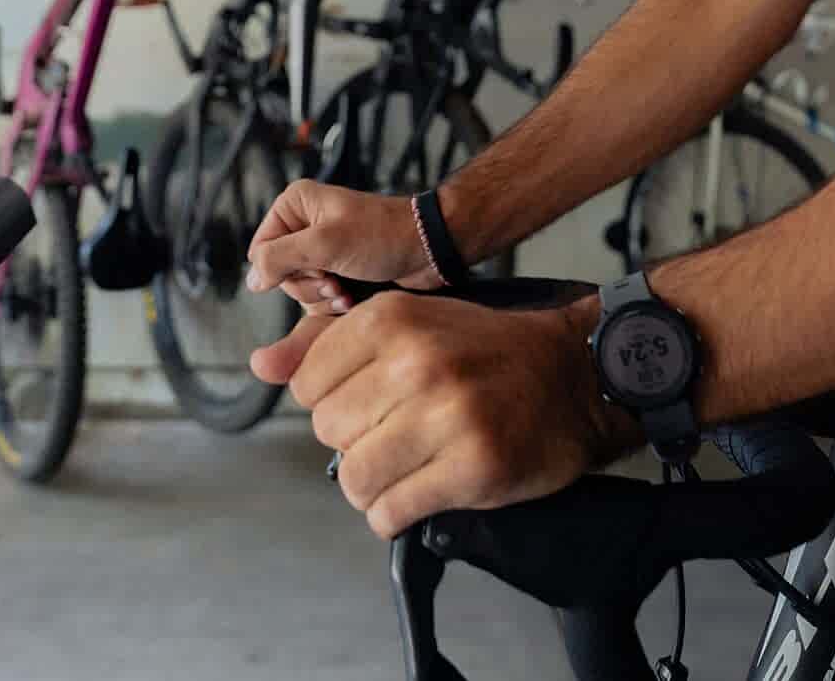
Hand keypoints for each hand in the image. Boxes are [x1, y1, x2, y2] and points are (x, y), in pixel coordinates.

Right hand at [244, 180, 435, 311]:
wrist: (427, 248)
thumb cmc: (382, 236)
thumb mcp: (325, 244)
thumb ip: (280, 258)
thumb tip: (252, 280)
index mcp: (295, 206)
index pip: (261, 251)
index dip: (284, 270)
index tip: (317, 270)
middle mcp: (304, 225)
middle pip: (280, 274)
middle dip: (308, 287)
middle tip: (335, 282)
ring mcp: (321, 249)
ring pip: (300, 290)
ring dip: (322, 298)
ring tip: (347, 292)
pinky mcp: (337, 268)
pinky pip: (319, 296)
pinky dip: (332, 303)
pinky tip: (352, 299)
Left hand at [266, 290, 632, 537]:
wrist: (573, 376)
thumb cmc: (484, 350)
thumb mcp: (407, 323)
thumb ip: (327, 345)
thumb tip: (260, 366)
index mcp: (391, 320)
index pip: (308, 385)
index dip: (334, 403)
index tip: (370, 403)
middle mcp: (415, 362)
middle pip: (328, 433)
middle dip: (356, 443)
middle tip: (397, 434)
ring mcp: (446, 416)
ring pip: (355, 479)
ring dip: (374, 487)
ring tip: (406, 469)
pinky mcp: (473, 467)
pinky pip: (392, 513)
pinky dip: (396, 515)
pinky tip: (422, 492)